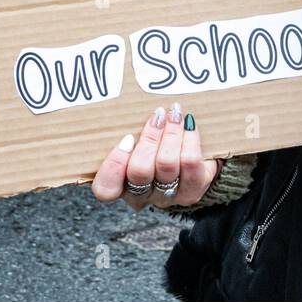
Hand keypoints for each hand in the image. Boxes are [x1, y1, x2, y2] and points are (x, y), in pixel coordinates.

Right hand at [92, 103, 221, 209]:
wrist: (195, 162)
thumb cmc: (156, 146)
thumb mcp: (137, 141)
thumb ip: (130, 133)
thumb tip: (125, 105)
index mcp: (120, 186)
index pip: (106, 189)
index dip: (114, 164)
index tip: (127, 138)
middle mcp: (142, 196)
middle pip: (139, 171)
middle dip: (150, 138)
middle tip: (157, 115)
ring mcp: (167, 196)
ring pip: (166, 165)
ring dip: (171, 133)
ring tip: (174, 114)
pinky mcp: (192, 190)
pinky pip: (191, 164)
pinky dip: (190, 140)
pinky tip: (189, 124)